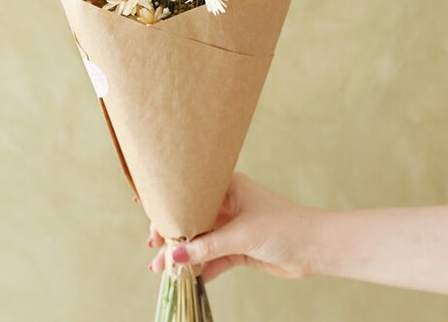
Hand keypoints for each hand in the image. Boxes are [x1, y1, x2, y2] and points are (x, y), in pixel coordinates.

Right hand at [147, 172, 319, 281]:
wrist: (314, 248)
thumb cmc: (282, 226)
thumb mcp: (241, 234)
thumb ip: (207, 247)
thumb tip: (173, 256)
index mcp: (227, 187)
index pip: (190, 194)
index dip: (169, 206)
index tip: (150, 219)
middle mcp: (227, 204)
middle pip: (192, 219)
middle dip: (172, 234)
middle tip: (154, 251)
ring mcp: (232, 227)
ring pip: (200, 240)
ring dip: (184, 254)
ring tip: (162, 269)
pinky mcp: (238, 247)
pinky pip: (213, 257)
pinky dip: (200, 266)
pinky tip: (186, 277)